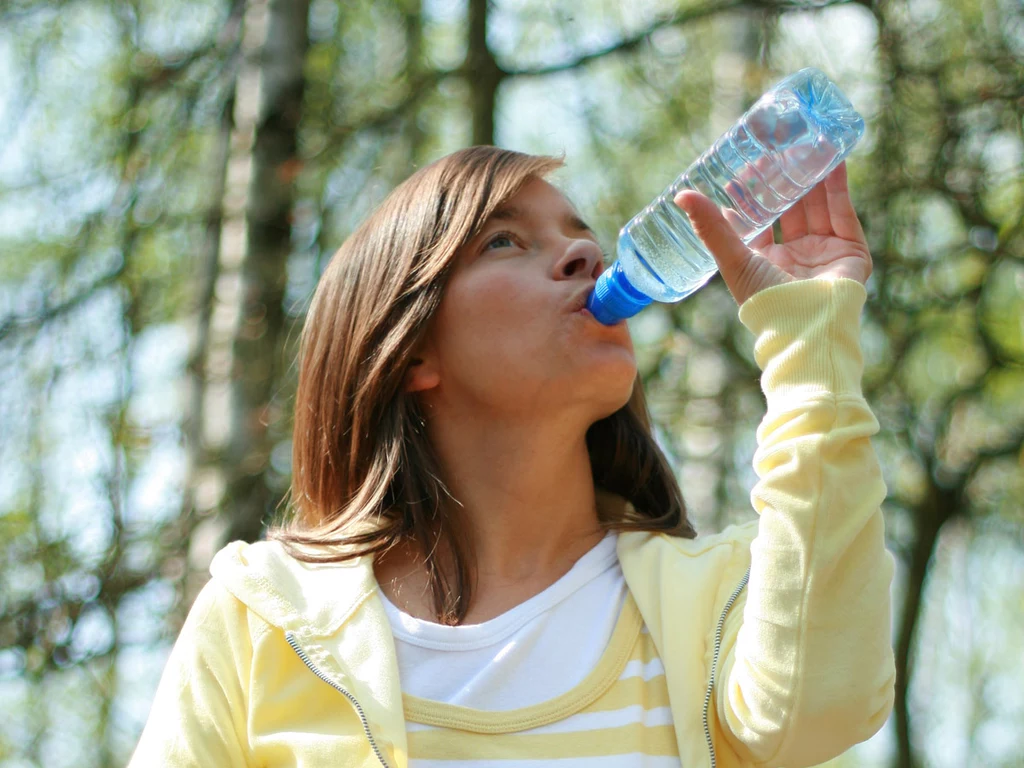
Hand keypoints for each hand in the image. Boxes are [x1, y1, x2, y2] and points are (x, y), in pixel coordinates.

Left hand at [673, 161, 871, 305]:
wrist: (807, 325)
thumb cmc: (765, 301)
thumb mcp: (734, 260)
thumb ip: (712, 228)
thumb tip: (682, 195)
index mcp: (765, 262)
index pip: (759, 221)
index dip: (753, 195)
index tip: (746, 167)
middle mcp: (795, 257)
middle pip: (790, 209)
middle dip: (784, 180)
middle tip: (776, 149)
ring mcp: (823, 253)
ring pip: (817, 206)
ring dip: (812, 176)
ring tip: (804, 145)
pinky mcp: (850, 250)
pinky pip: (843, 211)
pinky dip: (838, 186)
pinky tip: (833, 160)